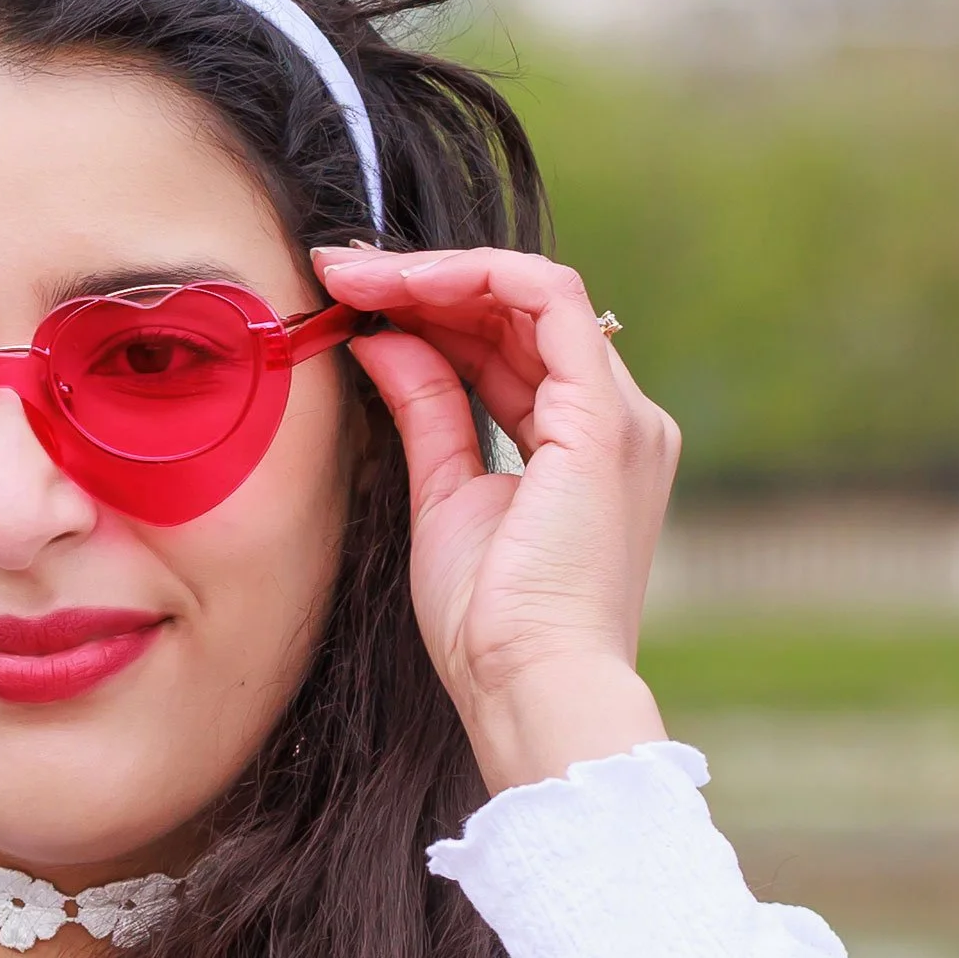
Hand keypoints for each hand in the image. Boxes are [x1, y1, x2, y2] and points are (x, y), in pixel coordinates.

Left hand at [314, 245, 675, 794]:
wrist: (528, 686)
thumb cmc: (489, 625)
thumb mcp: (444, 494)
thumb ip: (425, 411)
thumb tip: (379, 342)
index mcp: (585, 446)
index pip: (510, 347)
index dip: (432, 311)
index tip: (351, 300)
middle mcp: (616, 422)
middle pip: (518, 315)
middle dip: (424, 283)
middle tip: (339, 271)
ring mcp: (619, 416)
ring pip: (532, 293)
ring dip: (437, 274)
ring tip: (355, 275)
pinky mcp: (603, 417)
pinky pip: (548, 299)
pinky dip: (475, 278)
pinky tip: (405, 285)